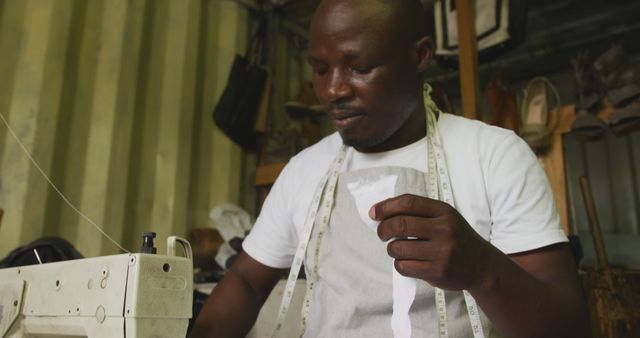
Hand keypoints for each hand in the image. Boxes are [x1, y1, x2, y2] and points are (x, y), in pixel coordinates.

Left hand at [371, 194, 493, 290]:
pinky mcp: (437, 272)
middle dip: (383, 229)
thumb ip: (417, 212)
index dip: (386, 207)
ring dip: (391, 249)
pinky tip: (408, 261)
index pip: (408, 203)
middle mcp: (444, 230)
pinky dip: (399, 264)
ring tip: (398, 249)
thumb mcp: (444, 217)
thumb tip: (380, 211)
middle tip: (381, 233)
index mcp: (444, 212)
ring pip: (398, 248)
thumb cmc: (456, 237)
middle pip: (400, 225)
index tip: (374, 213)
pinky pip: (404, 267)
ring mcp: (442, 252)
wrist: (482, 265)